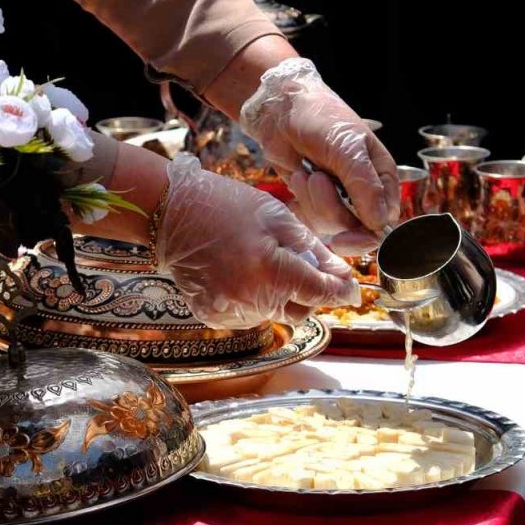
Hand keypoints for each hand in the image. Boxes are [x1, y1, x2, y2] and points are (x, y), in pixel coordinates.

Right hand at [156, 155, 358, 328]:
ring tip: (262, 262)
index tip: (352, 289)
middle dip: (309, 291)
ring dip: (281, 295)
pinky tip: (243, 274)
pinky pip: (250, 315)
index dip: (341, 291)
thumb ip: (314, 250)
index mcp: (271, 270)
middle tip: (298, 262)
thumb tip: (342, 275)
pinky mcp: (215, 317)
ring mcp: (231, 312)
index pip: (321, 292)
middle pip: (301, 310)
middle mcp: (252, 298)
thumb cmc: (226, 207)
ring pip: (276, 314)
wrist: (172, 215)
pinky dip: (256, 300)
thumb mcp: (278, 219)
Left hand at [240, 58, 398, 253]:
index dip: (366, 236)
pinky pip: (311, 219)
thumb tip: (380, 222)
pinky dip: (301, 200)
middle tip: (316, 180)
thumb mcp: (347, 147)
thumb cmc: (321, 118)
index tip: (344, 237)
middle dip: (331, 209)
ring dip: (313, 198)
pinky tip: (299, 175)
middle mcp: (364, 193)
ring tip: (308, 170)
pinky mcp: (315, 202)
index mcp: (382, 178)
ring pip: (331, 225)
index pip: (385, 223)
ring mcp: (339, 199)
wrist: (283, 111)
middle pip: (355, 229)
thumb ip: (365, 185)